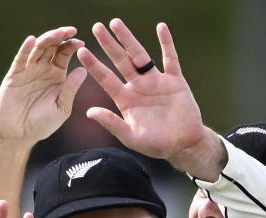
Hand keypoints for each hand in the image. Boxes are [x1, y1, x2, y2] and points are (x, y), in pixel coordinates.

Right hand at [0, 26, 87, 142]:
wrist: (19, 135)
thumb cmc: (42, 124)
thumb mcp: (61, 108)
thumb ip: (70, 89)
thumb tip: (83, 69)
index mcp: (57, 75)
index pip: (64, 54)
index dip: (72, 46)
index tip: (81, 43)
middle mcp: (43, 69)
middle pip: (52, 46)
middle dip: (61, 37)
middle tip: (70, 30)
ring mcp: (28, 71)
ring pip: (38, 49)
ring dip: (47, 39)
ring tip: (57, 33)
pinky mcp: (14, 76)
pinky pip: (20, 60)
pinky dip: (25, 49)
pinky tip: (31, 40)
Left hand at [77, 19, 225, 179]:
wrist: (184, 144)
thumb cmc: (157, 145)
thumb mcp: (131, 137)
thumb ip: (111, 123)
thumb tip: (89, 112)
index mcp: (126, 100)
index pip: (106, 79)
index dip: (94, 65)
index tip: (81, 52)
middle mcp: (138, 87)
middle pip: (120, 61)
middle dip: (108, 44)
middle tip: (97, 27)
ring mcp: (156, 81)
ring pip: (140, 55)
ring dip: (129, 39)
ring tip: (116, 23)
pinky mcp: (174, 80)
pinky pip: (170, 58)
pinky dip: (166, 43)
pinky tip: (161, 27)